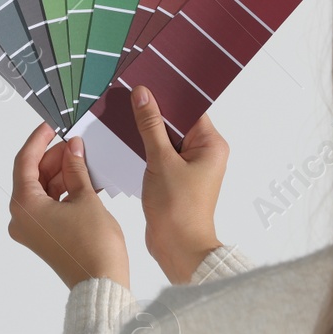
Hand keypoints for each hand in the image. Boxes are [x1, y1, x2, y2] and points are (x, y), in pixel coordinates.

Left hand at [6, 123, 129, 289]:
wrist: (102, 284)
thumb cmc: (94, 248)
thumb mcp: (86, 198)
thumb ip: (76, 169)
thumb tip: (73, 148)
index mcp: (24, 206)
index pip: (25, 162)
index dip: (39, 140)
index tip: (51, 126)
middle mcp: (21, 219)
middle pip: (33, 176)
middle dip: (55, 158)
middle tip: (76, 144)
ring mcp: (32, 229)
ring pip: (43, 190)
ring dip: (62, 174)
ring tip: (85, 160)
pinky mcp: (45, 236)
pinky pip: (50, 205)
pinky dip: (65, 191)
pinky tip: (85, 180)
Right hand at [131, 85, 229, 283]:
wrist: (178, 250)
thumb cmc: (178, 210)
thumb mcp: (161, 161)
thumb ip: (150, 126)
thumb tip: (143, 94)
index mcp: (211, 145)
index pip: (188, 109)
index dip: (167, 96)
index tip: (145, 83)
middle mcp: (203, 153)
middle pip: (175, 122)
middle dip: (152, 113)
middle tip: (127, 97)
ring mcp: (188, 167)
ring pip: (164, 139)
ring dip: (145, 133)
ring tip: (122, 118)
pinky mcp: (174, 179)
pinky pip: (158, 155)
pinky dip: (144, 150)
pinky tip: (125, 143)